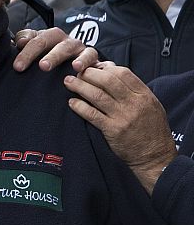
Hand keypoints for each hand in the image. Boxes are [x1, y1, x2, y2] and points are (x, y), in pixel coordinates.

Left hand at [12, 26, 100, 72]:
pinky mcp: (92, 56)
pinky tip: (77, 69)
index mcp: (48, 35)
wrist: (81, 63)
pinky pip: (90, 55)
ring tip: (50, 66)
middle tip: (40, 66)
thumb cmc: (53, 55)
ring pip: (67, 47)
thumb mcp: (38, 47)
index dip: (25, 53)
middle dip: (41, 53)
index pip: (34, 40)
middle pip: (48, 41)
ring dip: (58, 56)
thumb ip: (25, 40)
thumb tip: (20, 41)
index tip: (17, 67)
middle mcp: (63, 38)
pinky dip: (84, 61)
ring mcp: (78, 46)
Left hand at [66, 61, 179, 194]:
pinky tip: (71, 102)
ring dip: (79, 86)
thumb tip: (109, 69)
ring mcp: (124, 117)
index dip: (104, 67)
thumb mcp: (150, 105)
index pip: (122, 73)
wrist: (155, 157)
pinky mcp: (113, 131)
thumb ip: (132, 89)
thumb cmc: (151, 129)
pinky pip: (92, 114)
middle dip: (88, 74)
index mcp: (145, 96)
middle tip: (76, 72)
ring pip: (97, 95)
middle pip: (107, 81)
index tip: (92, 67)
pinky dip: (79, 106)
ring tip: (68, 82)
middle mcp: (135, 104)